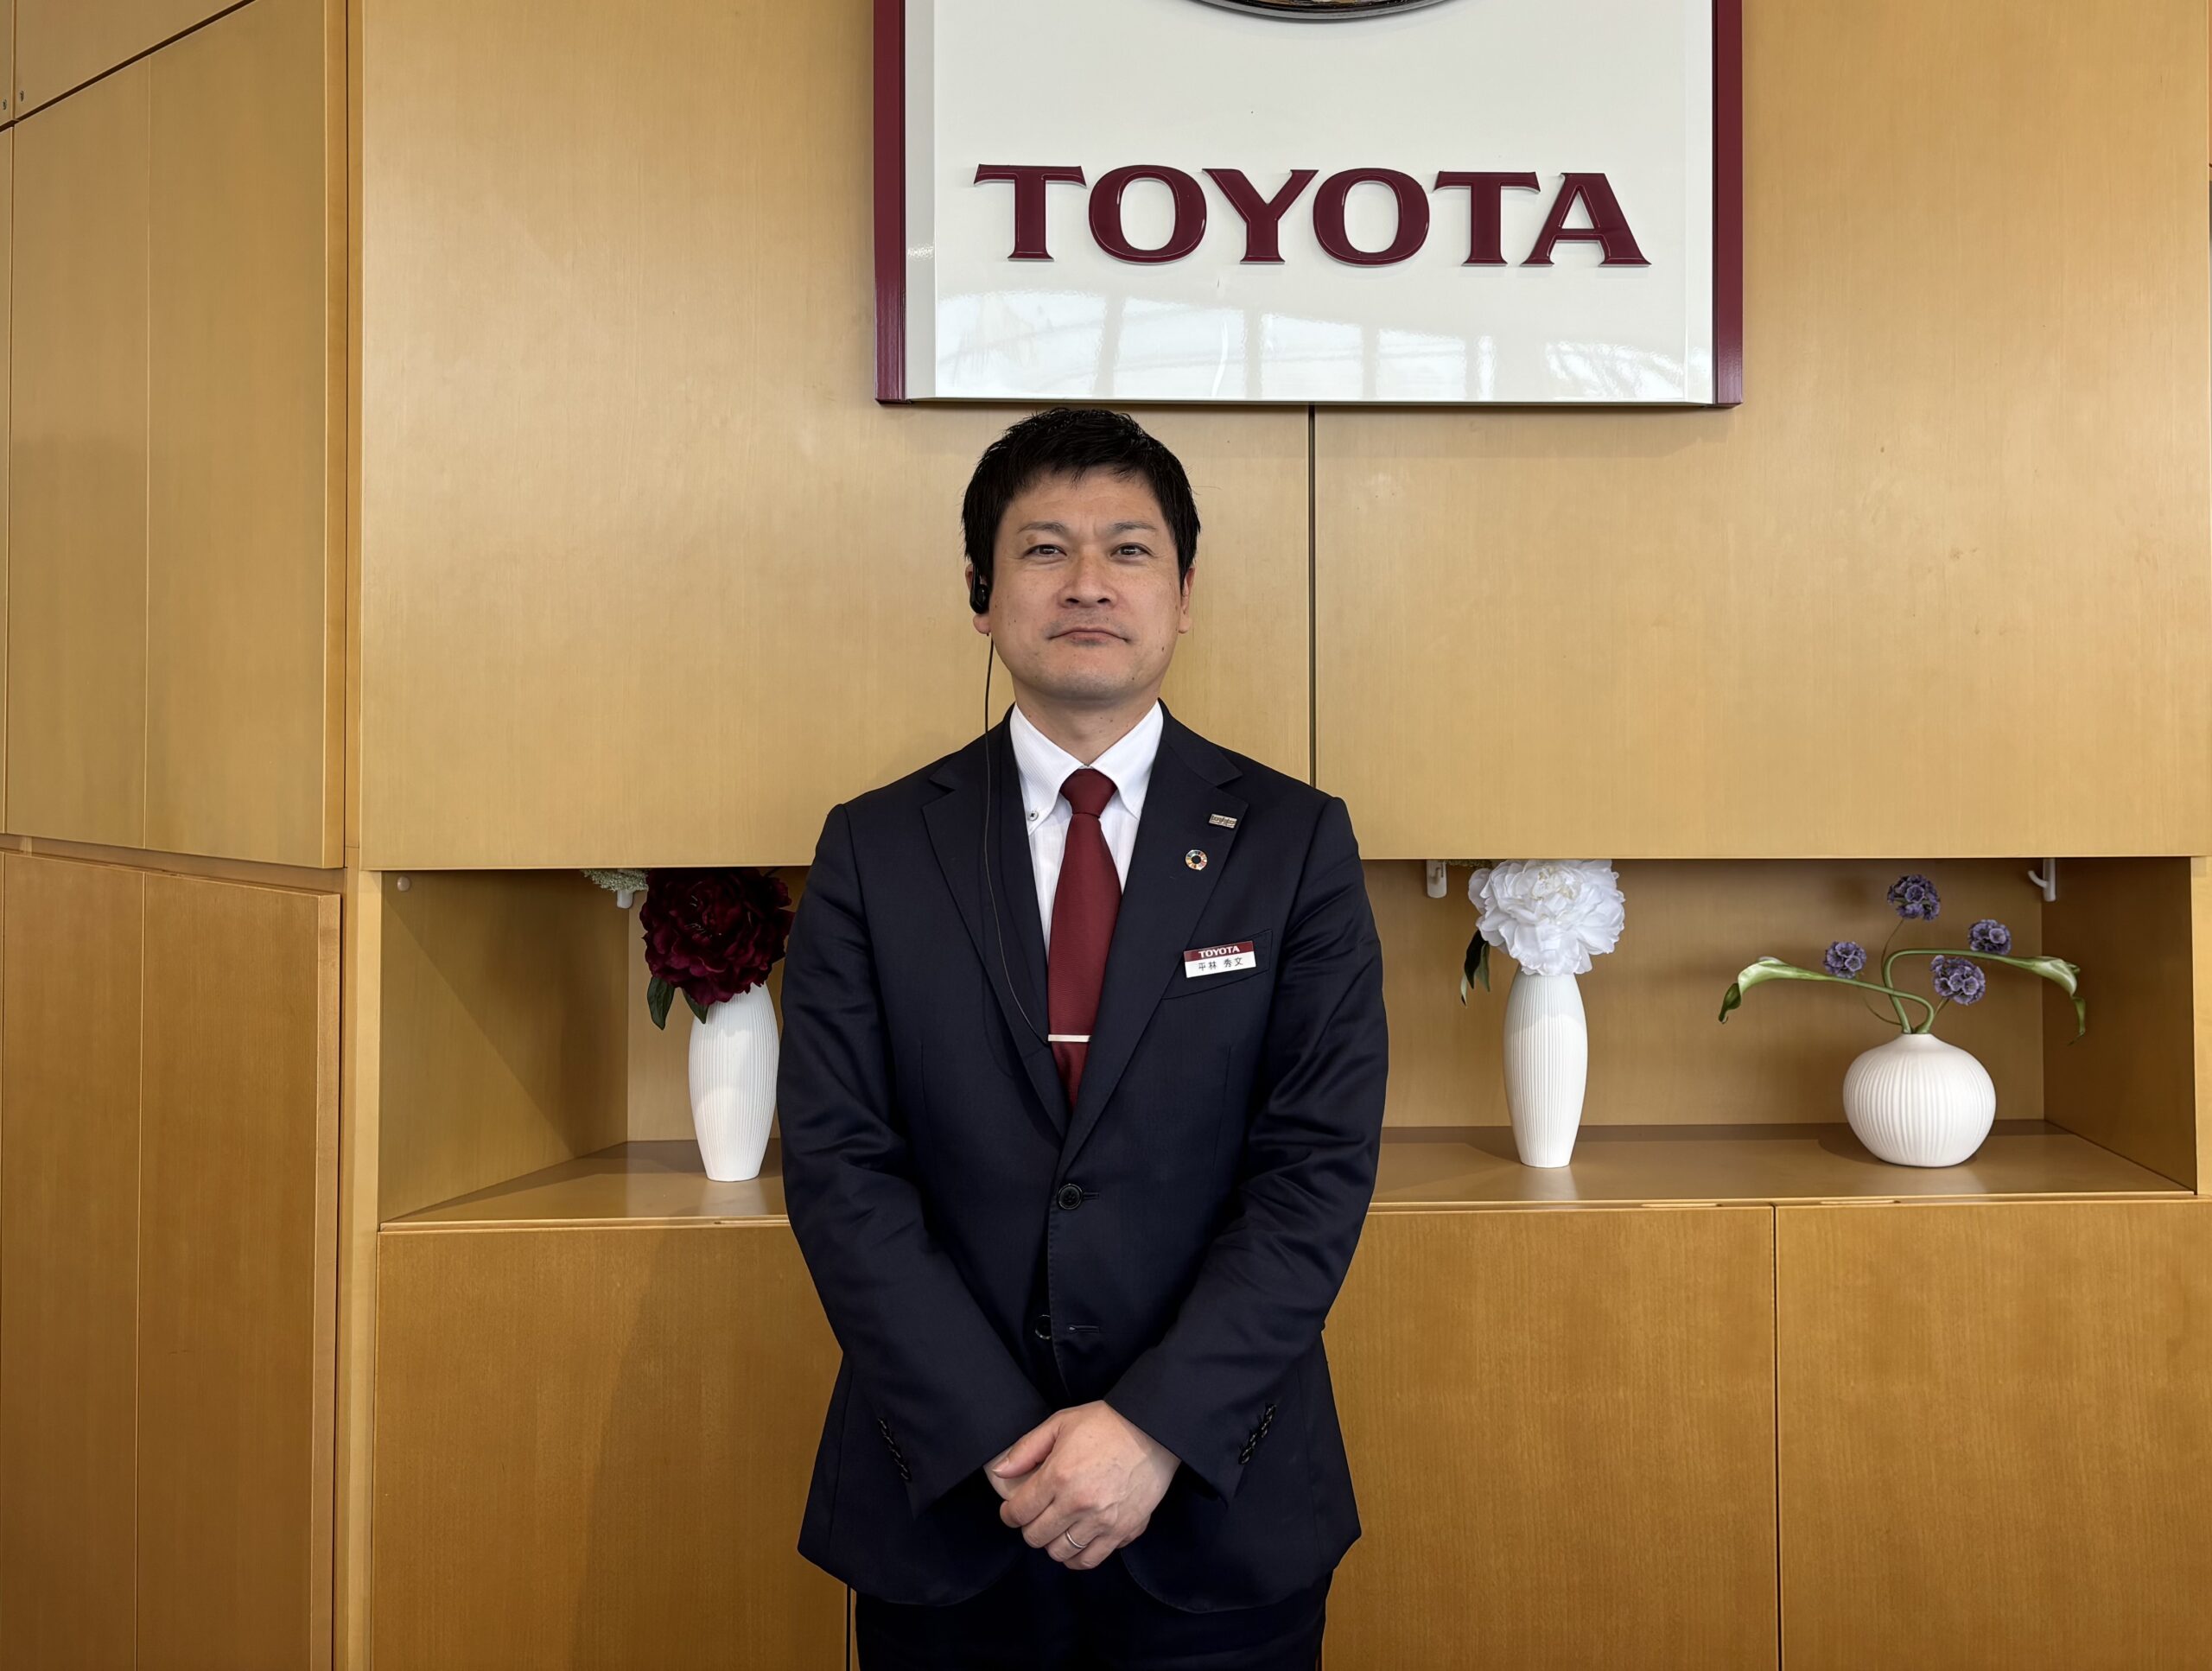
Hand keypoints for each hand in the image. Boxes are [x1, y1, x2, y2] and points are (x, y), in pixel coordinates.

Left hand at [984, 1400, 1179, 1568]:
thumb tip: (1000, 1471)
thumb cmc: (1107, 1423)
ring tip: (1057, 1528)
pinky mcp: (1123, 1531)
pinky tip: (1076, 1541)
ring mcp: (1102, 1522)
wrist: (1154, 1430)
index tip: (1012, 1511)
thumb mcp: (1061, 1423)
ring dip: (1052, 1542)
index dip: (1009, 1514)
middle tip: (1036, 1516)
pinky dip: (1077, 1556)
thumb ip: (1026, 1449)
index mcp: (1059, 1476)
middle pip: (1036, 1537)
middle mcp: (1078, 1504)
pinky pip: (1090, 1560)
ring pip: (1060, 1553)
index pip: (1019, 1513)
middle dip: (1029, 1527)